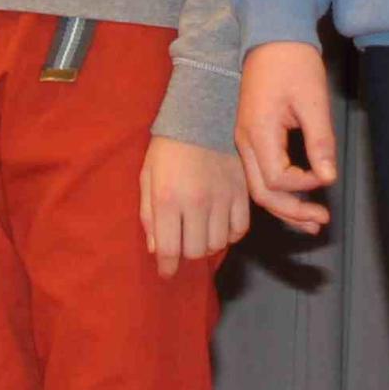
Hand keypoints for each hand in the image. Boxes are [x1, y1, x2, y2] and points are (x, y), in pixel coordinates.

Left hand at [140, 137, 249, 276]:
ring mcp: (222, 198)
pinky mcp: (241, 193)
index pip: (169, 249)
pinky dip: (230, 234)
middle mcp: (196, 203)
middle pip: (196, 251)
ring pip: (218, 244)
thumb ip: (149, 216)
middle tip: (182, 243)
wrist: (201, 117)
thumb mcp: (147, 178)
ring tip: (201, 233)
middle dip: (186, 253)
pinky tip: (220, 225)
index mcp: (167, 199)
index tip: (166, 272)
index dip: (167, 267)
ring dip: (208, 244)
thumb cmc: (167, 149)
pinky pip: (239, 230)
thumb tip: (157, 250)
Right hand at [233, 42, 337, 234]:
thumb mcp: (313, 100)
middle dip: (291, 212)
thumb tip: (328, 177)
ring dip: (285, 206)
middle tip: (320, 221)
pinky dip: (279, 190)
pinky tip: (297, 197)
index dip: (304, 185)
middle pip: (262, 193)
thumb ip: (320, 141)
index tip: (326, 175)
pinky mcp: (250, 136)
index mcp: (258, 132)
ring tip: (311, 222)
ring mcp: (244, 139)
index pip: (277, 179)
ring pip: (259, 187)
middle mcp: (244, 141)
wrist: (271, 36)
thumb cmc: (293, 63)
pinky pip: (260, 173)